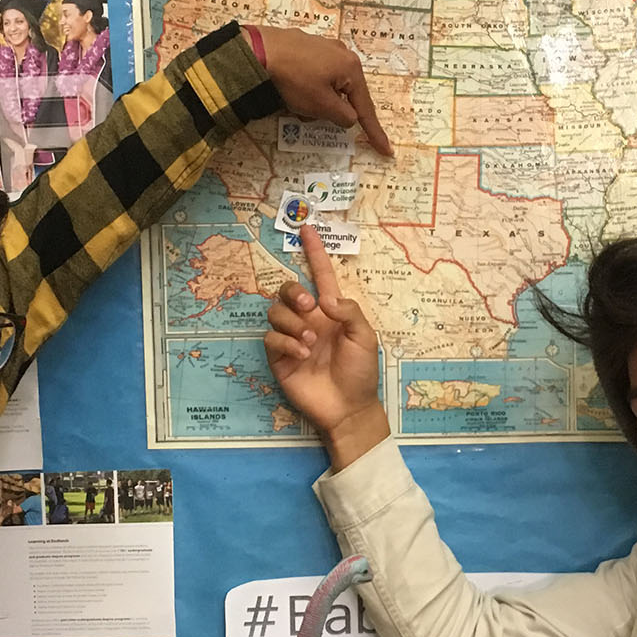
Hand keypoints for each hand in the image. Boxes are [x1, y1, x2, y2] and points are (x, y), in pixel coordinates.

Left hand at [249, 25, 393, 155]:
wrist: (258, 50)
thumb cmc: (294, 79)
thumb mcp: (321, 105)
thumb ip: (342, 116)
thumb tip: (350, 118)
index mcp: (351, 68)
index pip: (365, 108)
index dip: (374, 131)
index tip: (386, 150)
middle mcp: (342, 54)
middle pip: (345, 94)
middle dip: (330, 110)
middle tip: (309, 113)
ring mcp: (324, 47)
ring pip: (328, 86)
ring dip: (315, 100)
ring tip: (293, 101)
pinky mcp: (305, 46)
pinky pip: (314, 75)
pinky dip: (306, 88)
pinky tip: (289, 89)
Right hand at [265, 226, 390, 469]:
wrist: (348, 407)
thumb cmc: (360, 372)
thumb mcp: (365, 337)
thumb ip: (349, 311)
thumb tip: (323, 299)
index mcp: (330, 311)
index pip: (320, 275)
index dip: (314, 252)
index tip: (308, 229)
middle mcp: (308, 320)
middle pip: (288, 290)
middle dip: (294, 292)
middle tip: (308, 307)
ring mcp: (292, 338)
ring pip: (276, 312)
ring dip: (293, 322)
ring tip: (310, 342)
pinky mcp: (279, 357)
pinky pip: (271, 338)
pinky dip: (286, 342)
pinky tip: (302, 354)